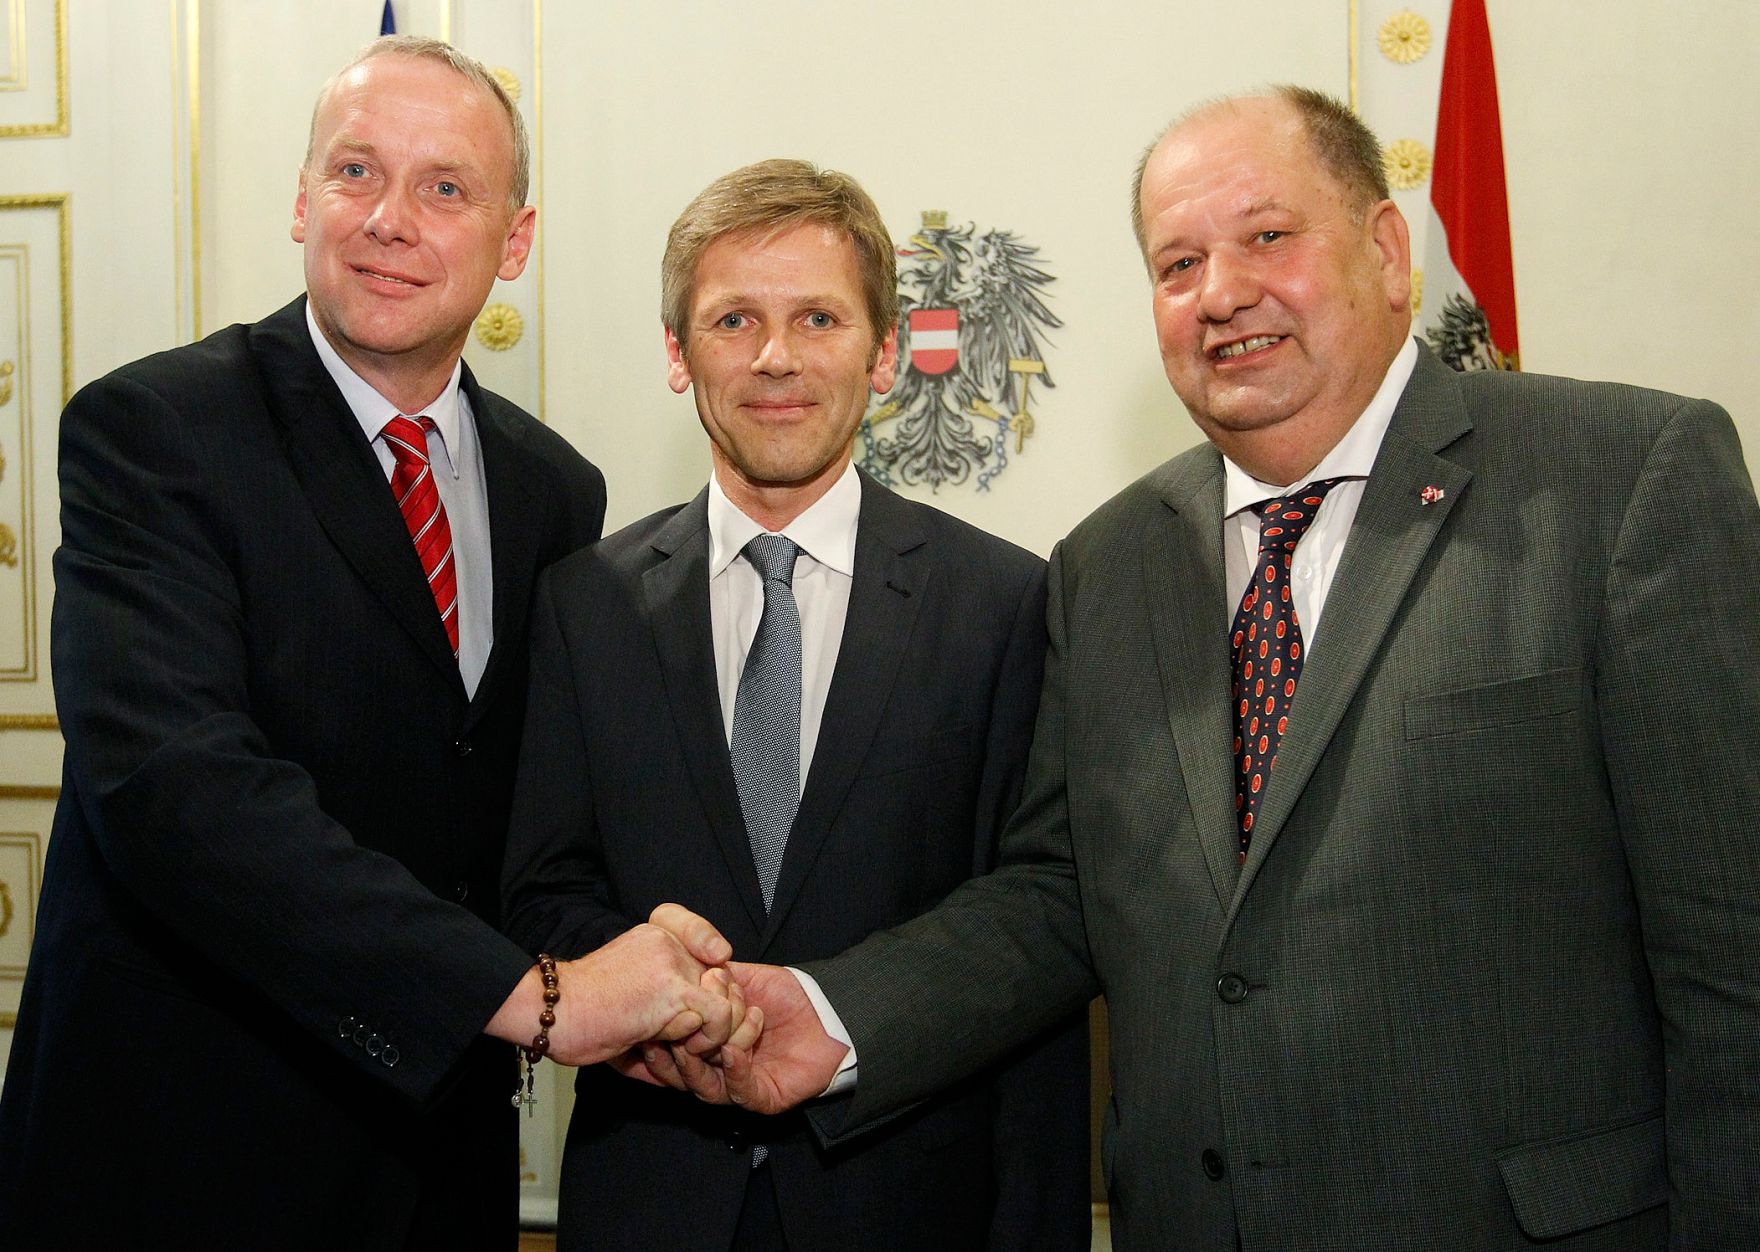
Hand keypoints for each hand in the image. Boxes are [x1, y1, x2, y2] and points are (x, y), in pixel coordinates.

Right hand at [487, 915, 740, 1067]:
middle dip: (718, 1015)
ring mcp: (672, 963)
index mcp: (654, 938)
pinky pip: (718, 1016)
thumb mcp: (626, 992)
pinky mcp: (673, 991)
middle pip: (723, 978)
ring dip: (713, 1031)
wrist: (551, 1012)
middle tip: (693, 1038)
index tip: (711, 974)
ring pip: (727, 998)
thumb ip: (663, 997)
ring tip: (684, 1044)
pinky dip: (708, 1039)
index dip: (713, 957)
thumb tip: (696, 1025)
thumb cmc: (579, 1012)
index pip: (703, 937)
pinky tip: (681, 1046)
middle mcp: (668, 942)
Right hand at [614, 962, 846, 1113]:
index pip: (671, 1048)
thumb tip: (677, 970)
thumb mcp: (741, 979)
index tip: (639, 1023)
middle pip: (680, 1073)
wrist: (829, 1009)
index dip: (653, 1040)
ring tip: (691, 1045)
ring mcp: (738, 1085)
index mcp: (708, 1044)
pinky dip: (733, 1071)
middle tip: (655, 1039)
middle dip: (665, 1057)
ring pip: (705, 1087)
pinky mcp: (763, 1098)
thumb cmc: (786, 995)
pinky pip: (740, 1090)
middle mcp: (718, 1068)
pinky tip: (731, 1051)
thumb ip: (709, 978)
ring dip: (695, 1066)